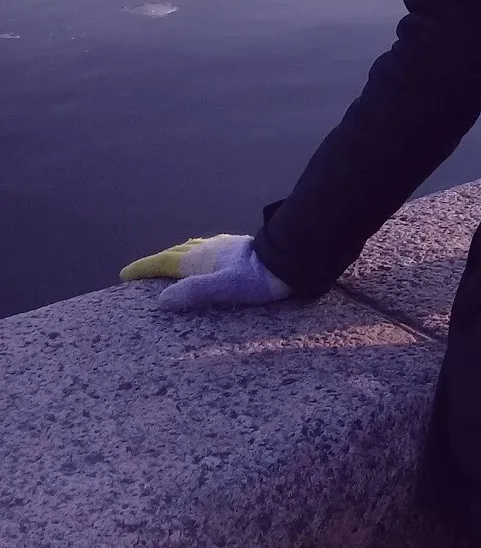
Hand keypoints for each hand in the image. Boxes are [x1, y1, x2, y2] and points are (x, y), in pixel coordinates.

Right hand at [119, 234, 292, 311]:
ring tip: (166, 265)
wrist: (288, 260)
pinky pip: (204, 249)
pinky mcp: (235, 248)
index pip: (164, 262)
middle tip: (140, 272)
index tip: (125, 275)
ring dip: (174, 257)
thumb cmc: (257, 278)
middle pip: (174, 255)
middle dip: (155, 263)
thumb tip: (161, 301)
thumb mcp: (223, 288)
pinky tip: (203, 257)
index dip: (144, 268)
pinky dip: (192, 254)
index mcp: (200, 259)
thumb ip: (193, 292)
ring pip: (190, 250)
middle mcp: (207, 249)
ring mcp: (222, 247)